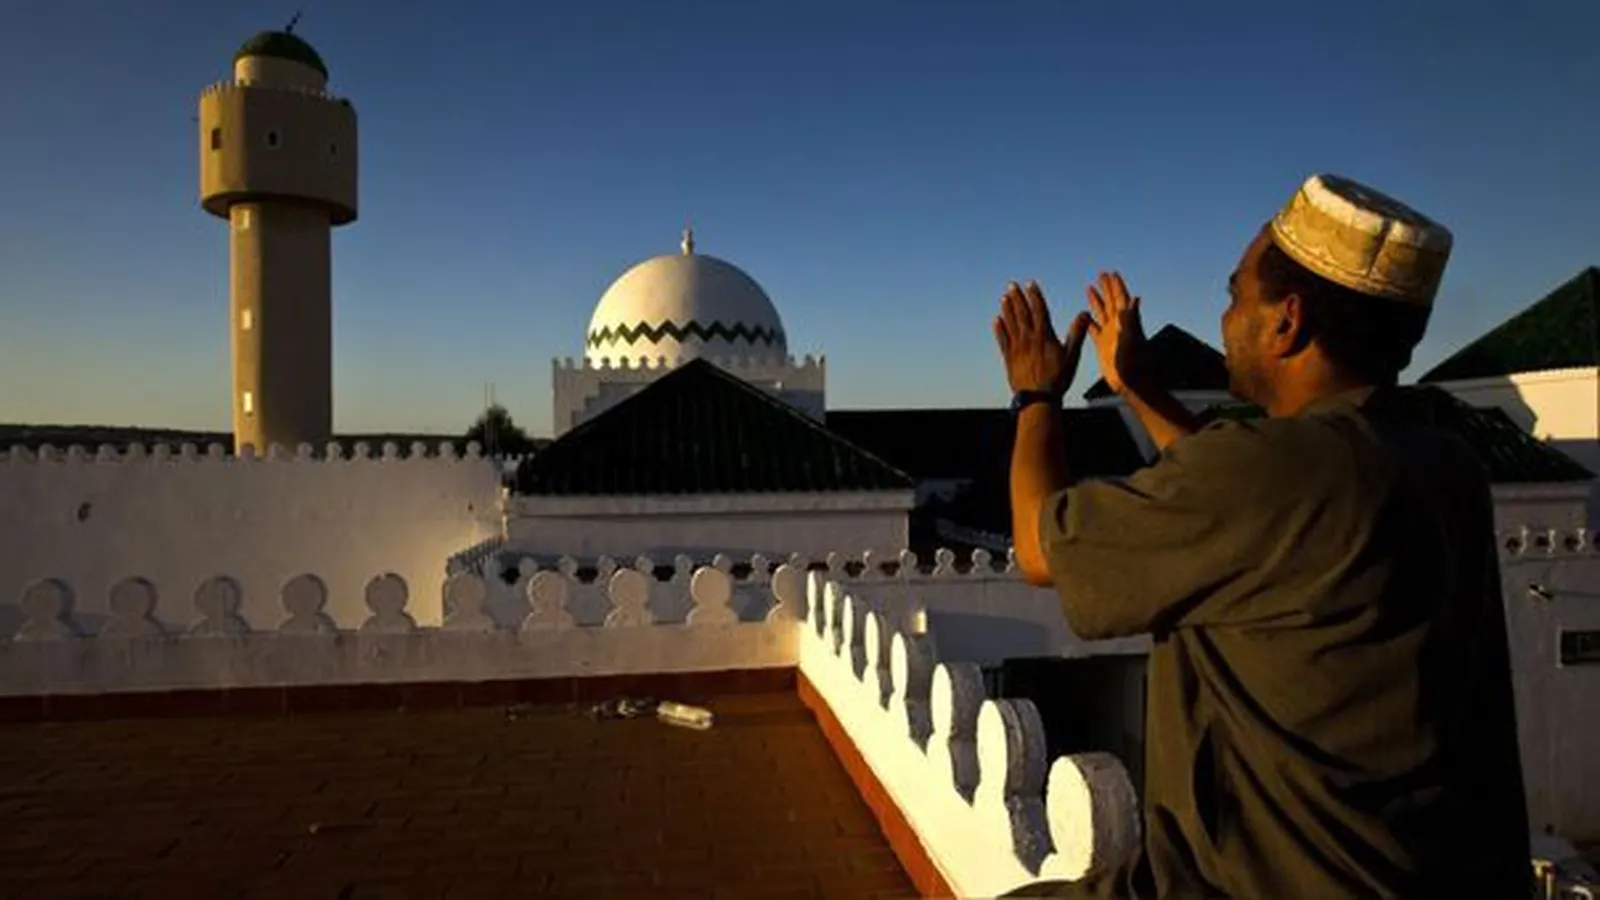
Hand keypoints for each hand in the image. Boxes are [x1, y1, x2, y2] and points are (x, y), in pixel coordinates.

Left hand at [994, 280, 1091, 395]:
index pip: (1039, 310)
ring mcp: (1017, 348)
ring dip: (1007, 310)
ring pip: (1010, 324)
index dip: (1034, 295)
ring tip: (1004, 298)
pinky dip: (999, 329)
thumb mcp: (1072, 356)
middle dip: (1017, 298)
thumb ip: (1077, 333)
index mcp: (1044, 336)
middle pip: (1022, 313)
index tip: (1030, 284)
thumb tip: (1085, 313)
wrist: (1038, 399)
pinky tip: (996, 320)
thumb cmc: (1058, 379)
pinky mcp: (1009, 358)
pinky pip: (1002, 340)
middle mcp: (1028, 339)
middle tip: (1012, 285)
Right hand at [1086, 272, 1149, 394]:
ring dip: (1097, 300)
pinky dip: (1089, 321)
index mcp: (1125, 322)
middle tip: (1101, 274)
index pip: (1120, 298)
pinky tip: (1083, 315)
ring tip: (1089, 288)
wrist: (1130, 384)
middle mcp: (1118, 326)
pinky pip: (1094, 329)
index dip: (1116, 285)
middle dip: (1106, 287)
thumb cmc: (1134, 363)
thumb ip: (1132, 318)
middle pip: (1111, 301)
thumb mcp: (1132, 338)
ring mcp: (1110, 335)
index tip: (1111, 272)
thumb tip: (1136, 297)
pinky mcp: (1102, 346)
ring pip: (1101, 313)